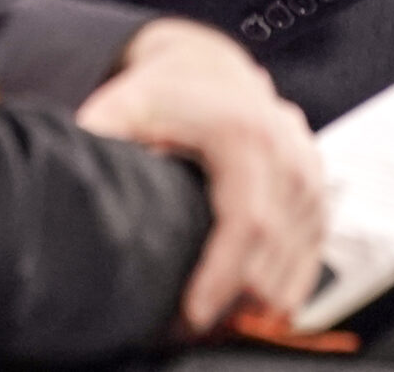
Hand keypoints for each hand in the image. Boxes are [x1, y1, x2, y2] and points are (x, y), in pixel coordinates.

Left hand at [75, 18, 324, 333]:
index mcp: (243, 132)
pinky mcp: (316, 179)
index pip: (247, 219)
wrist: (208, 65)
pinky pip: (315, 240)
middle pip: (275, 244)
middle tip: (197, 327)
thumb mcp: (125, 103)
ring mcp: (307, 163)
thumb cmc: (164, 91)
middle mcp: (287, 146)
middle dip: (240, 296)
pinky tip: (268, 305)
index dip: (224, 274)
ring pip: (300, 248)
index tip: (194, 313)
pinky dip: (294, 276)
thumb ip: (100, 135)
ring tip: (225, 321)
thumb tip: (78, 177)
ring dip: (269, 294)